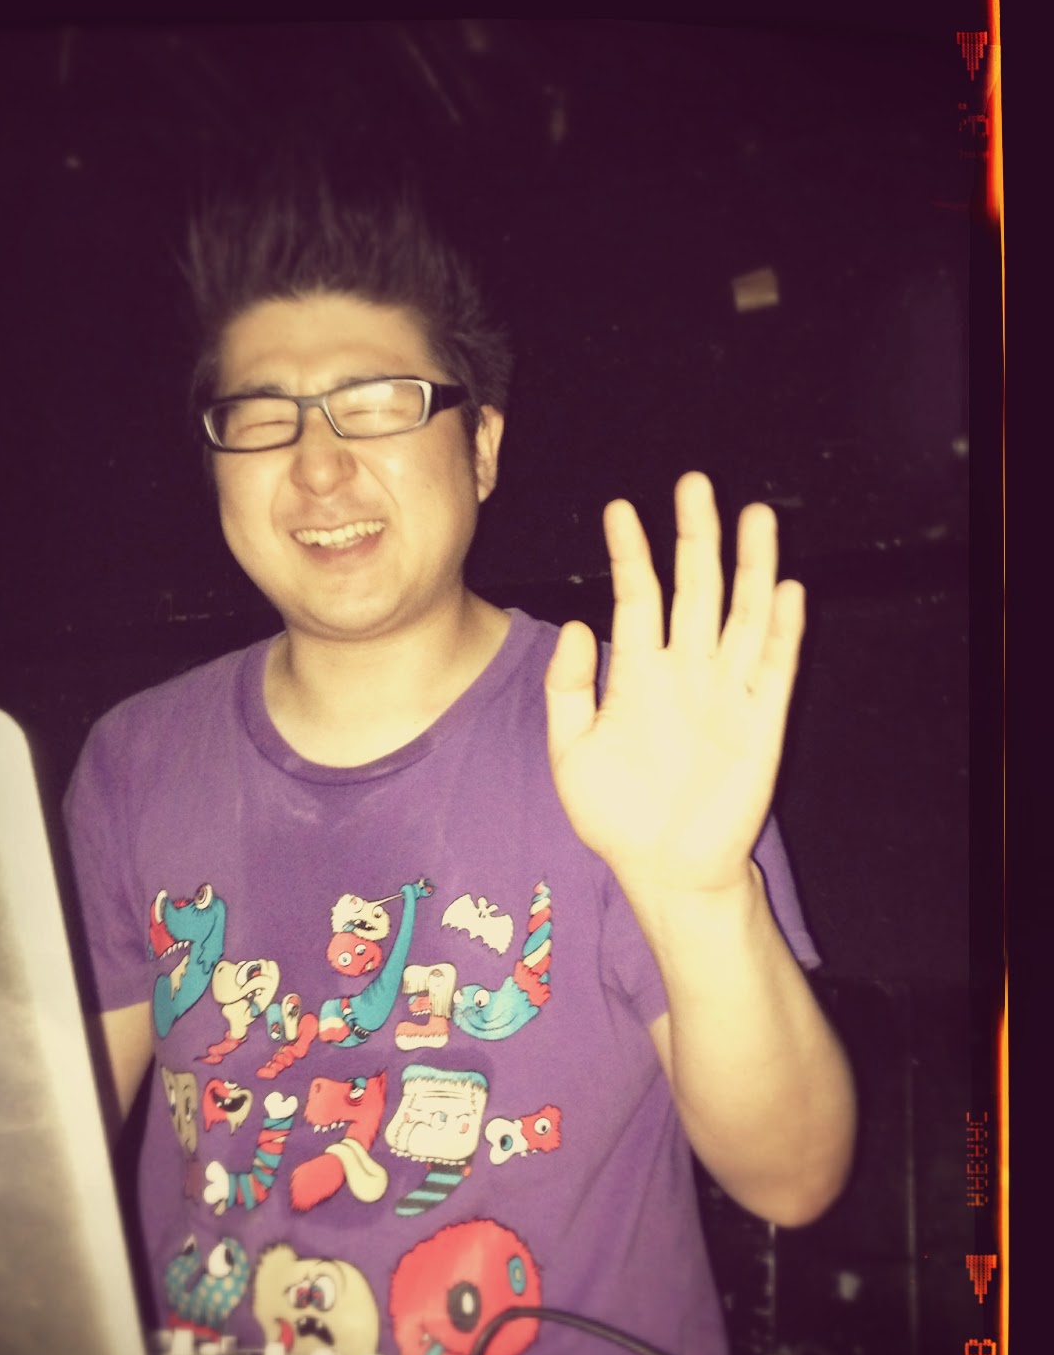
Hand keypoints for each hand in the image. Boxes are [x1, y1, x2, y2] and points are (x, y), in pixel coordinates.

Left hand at [544, 472, 804, 895]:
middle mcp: (686, 672)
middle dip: (696, 537)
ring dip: (751, 567)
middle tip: (694, 483)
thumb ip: (568, 689)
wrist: (661, 871)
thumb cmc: (615, 816)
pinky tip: (785, 590)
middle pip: (696, 589)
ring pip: (742, 614)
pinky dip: (781, 630)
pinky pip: (775, 668)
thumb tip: (575, 624)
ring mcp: (726, 694)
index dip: (631, 553)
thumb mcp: (569, 751)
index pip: (638, 597)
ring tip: (755, 516)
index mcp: (638, 674)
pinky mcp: (761, 724)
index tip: (619, 509)